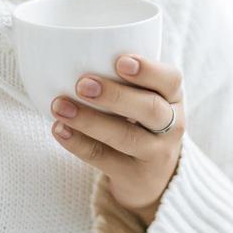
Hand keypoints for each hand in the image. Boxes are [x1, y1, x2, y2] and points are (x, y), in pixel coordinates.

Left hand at [50, 54, 184, 224]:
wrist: (153, 177)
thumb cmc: (141, 121)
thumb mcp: (146, 97)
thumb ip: (125, 79)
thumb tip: (72, 54)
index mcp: (174, 97)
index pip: (170, 80)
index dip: (148, 70)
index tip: (120, 60)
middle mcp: (172, 126)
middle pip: (151, 110)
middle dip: (116, 96)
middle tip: (82, 84)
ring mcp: (155, 154)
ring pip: (125, 137)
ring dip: (90, 121)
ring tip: (60, 106)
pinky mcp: (133, 176)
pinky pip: (104, 158)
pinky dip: (79, 143)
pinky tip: (59, 129)